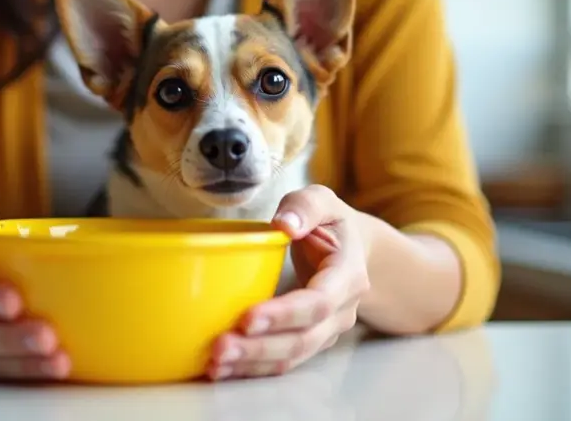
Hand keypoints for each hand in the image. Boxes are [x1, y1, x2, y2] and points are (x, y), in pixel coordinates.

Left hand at [208, 184, 370, 379]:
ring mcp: (327, 331)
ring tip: (215, 365)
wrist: (355, 250)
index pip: (317, 303)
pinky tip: (223, 369)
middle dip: (260, 348)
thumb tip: (285, 225)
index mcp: (347, 276)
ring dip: (253, 364)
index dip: (284, 314)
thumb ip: (305, 207)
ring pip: (292, 356)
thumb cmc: (331, 223)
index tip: (247, 318)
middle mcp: (341, 311)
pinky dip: (253, 368)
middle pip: (303, 339)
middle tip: (220, 349)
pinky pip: (283, 360)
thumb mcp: (322, 200)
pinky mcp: (309, 340)